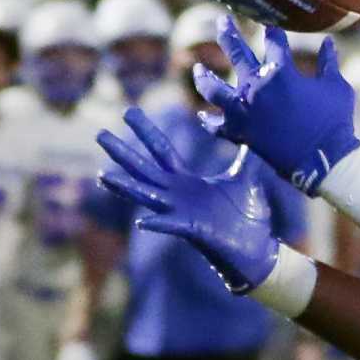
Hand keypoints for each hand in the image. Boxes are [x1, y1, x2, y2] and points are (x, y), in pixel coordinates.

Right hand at [96, 107, 279, 293]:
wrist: (260, 249)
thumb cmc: (250, 215)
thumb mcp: (248, 175)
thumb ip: (245, 151)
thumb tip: (250, 125)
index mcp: (188, 181)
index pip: (162, 150)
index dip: (146, 131)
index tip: (128, 111)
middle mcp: (178, 196)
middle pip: (144, 169)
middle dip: (122, 152)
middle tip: (99, 134)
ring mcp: (182, 213)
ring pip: (148, 196)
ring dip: (125, 187)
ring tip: (102, 175)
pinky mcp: (193, 230)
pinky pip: (171, 226)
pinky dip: (157, 223)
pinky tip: (141, 221)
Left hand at [193, 19, 359, 194]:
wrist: (324, 159)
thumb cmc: (336, 121)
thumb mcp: (337, 88)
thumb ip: (329, 63)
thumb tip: (329, 41)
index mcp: (282, 72)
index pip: (274, 41)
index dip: (272, 30)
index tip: (269, 22)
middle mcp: (256, 86)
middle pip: (236, 52)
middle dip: (228, 33)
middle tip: (223, 21)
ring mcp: (243, 109)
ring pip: (213, 88)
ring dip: (204, 77)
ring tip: (198, 69)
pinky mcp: (240, 132)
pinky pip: (217, 126)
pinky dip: (210, 121)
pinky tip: (204, 115)